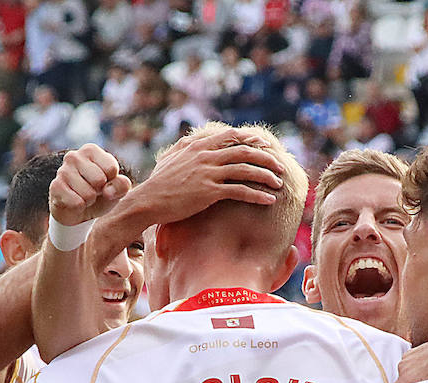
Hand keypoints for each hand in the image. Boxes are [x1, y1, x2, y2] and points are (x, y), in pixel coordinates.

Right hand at [49, 144, 131, 225]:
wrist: (80, 211)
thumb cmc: (101, 195)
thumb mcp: (117, 189)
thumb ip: (122, 185)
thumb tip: (107, 191)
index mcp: (90, 150)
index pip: (111, 168)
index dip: (111, 181)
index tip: (104, 182)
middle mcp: (74, 156)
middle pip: (100, 180)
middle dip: (100, 191)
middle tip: (93, 190)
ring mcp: (62, 171)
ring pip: (88, 193)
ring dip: (89, 200)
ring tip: (84, 196)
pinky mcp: (55, 187)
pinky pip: (77, 203)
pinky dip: (80, 207)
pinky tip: (74, 201)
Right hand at [134, 126, 285, 222]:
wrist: (148, 201)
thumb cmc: (158, 183)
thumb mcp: (169, 158)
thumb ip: (184, 146)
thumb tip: (190, 138)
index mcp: (198, 146)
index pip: (230, 136)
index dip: (250, 139)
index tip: (264, 144)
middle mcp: (206, 156)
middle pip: (244, 151)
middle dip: (266, 158)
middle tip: (279, 165)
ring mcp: (208, 173)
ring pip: (245, 170)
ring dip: (266, 176)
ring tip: (279, 184)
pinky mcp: (209, 192)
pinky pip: (240, 191)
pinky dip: (257, 195)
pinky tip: (269, 200)